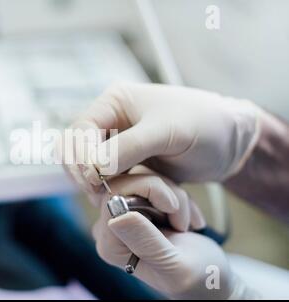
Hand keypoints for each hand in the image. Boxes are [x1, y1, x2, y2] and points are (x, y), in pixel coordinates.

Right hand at [64, 83, 261, 195]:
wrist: (229, 143)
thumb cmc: (205, 126)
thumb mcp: (168, 132)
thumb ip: (130, 147)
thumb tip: (94, 167)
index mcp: (115, 102)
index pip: (81, 129)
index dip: (81, 155)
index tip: (94, 179)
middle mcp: (110, 121)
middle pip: (75, 148)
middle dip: (81, 170)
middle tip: (97, 192)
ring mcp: (116, 143)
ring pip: (85, 166)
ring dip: (90, 182)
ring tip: (107, 197)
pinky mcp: (125, 163)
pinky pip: (103, 178)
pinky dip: (105, 189)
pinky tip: (117, 197)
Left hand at [93, 173, 257, 298]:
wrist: (211, 276)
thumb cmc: (197, 279)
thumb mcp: (176, 266)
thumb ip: (147, 243)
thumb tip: (117, 218)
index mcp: (110, 245)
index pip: (112, 196)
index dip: (146, 190)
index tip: (173, 208)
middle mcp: (110, 229)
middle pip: (125, 181)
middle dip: (162, 192)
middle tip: (182, 220)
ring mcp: (123, 215)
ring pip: (142, 177)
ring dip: (174, 196)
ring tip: (186, 223)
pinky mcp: (139, 205)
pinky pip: (154, 181)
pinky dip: (178, 196)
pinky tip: (189, 220)